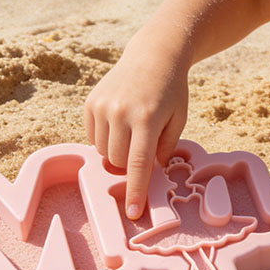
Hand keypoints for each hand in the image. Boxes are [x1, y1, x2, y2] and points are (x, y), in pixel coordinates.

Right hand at [84, 39, 188, 219]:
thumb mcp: (178, 118)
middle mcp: (121, 112)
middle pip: (118, 161)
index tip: (134, 213)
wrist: (153, 56)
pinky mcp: (90, 103)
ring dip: (116, 151)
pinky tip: (119, 122)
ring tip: (132, 131)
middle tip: (143, 147)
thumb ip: (167, 147)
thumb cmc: (171, 91)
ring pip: (102, 152)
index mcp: (147, 118)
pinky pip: (92, 137)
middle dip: (130, 164)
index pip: (139, 163)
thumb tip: (151, 172)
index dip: (136, 190)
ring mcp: (103, 107)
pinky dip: (105, 138)